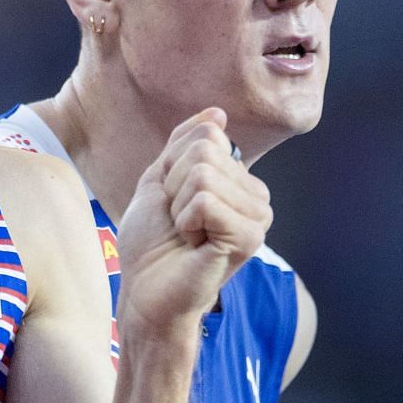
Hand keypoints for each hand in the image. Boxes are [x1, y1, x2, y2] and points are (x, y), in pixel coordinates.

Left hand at [115, 108, 271, 334]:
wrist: (145, 290)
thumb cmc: (151, 242)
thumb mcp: (160, 179)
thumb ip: (185, 143)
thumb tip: (218, 112)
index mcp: (239, 180)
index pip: (208, 134)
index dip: (172, 165)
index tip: (173, 200)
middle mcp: (256, 195)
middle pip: (205, 150)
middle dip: (174, 185)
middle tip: (178, 221)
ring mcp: (257, 217)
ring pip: (204, 173)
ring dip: (179, 205)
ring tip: (186, 233)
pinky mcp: (250, 237)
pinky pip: (206, 201)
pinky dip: (186, 220)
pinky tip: (194, 244)